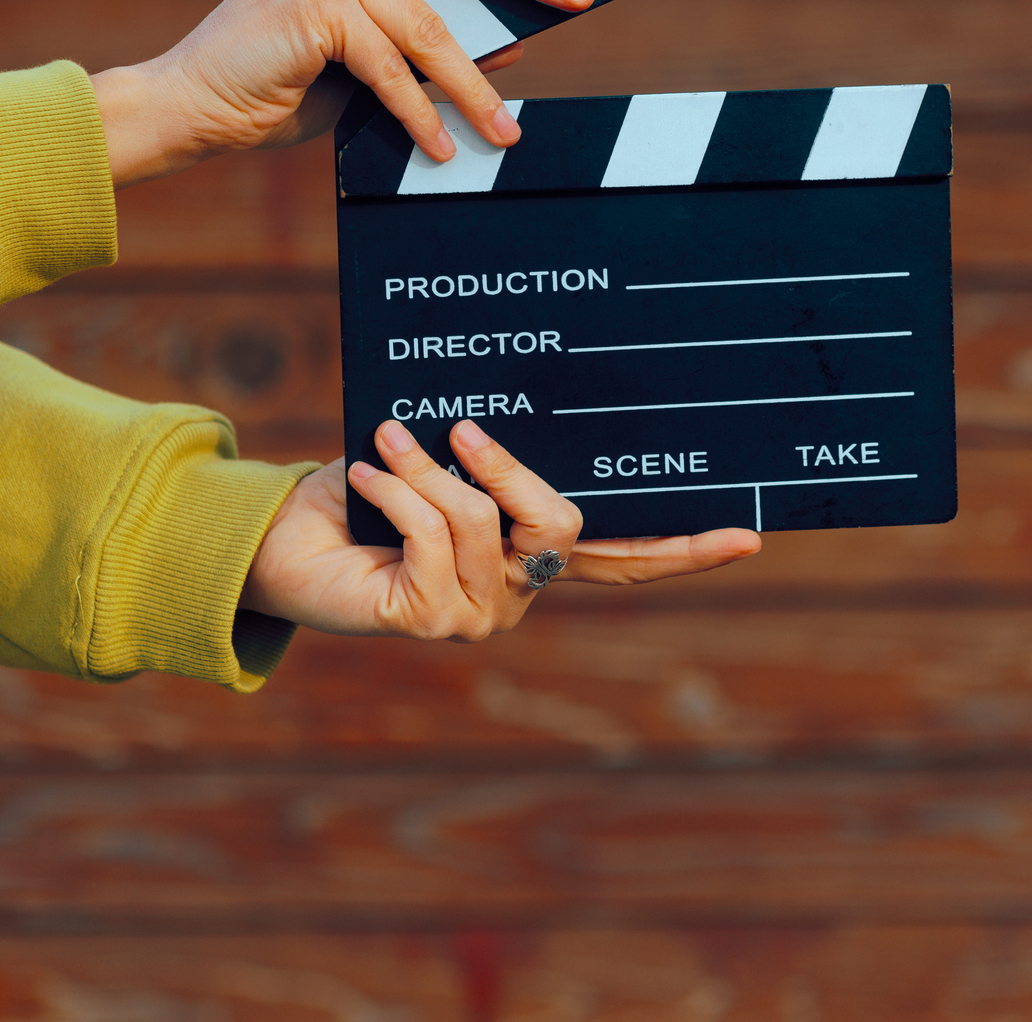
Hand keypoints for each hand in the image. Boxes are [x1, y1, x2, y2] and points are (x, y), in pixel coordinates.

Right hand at [89, 0, 596, 186]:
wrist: (190, 108)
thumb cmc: (277, 89)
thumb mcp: (371, 65)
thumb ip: (431, 44)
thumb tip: (512, 43)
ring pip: (428, 27)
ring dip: (471, 89)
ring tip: (503, 131)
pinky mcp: (313, 3)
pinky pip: (390, 66)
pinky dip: (418, 112)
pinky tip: (442, 146)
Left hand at [242, 418, 760, 639]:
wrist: (283, 543)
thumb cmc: (363, 495)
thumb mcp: (440, 463)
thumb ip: (485, 457)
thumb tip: (505, 410)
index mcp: (533, 558)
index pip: (625, 558)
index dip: (685, 549)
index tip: (748, 537)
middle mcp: (516, 595)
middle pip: (563, 528)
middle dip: (512, 470)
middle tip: (463, 428)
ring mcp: (475, 615)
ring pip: (483, 522)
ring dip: (428, 470)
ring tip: (388, 439)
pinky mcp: (425, 621)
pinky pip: (431, 535)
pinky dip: (397, 490)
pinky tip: (368, 475)